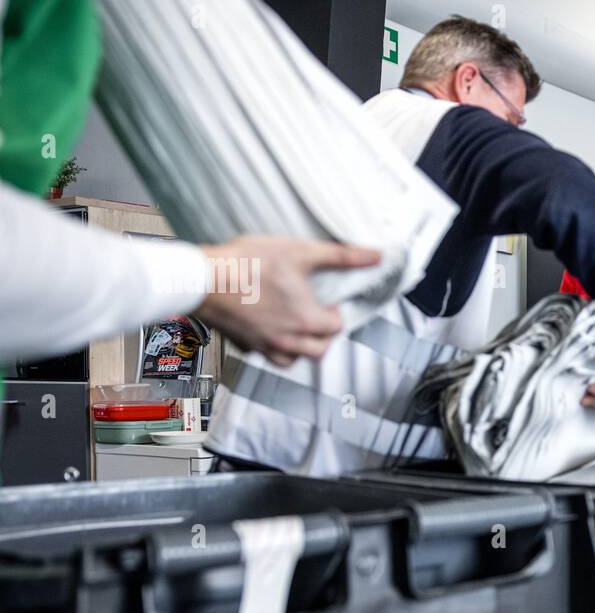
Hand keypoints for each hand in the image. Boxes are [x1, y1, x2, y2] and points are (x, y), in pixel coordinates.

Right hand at [196, 236, 379, 365]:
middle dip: (324, 335)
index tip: (328, 300)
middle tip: (316, 315)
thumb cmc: (247, 264)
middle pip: (319, 350)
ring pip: (292, 360)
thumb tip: (375, 256)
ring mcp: (263, 346)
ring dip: (300, 348)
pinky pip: (265, 355)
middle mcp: (287, 340)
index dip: (336, 313)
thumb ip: (341, 256)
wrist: (200, 279)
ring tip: (295, 325)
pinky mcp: (243, 345)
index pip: (336, 328)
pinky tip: (268, 328)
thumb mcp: (299, 252)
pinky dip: (273, 347)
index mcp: (306, 321)